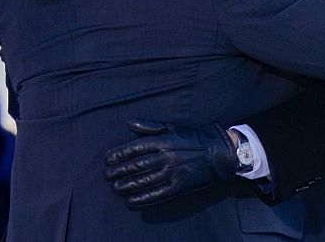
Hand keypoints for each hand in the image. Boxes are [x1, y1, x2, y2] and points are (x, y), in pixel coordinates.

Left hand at [104, 119, 236, 207]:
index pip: (133, 149)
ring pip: (141, 182)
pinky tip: (130, 200)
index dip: (117, 155)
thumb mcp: (171, 127)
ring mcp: (170, 173)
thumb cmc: (191, 138)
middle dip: (118, 172)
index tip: (107, 160)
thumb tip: (129, 123)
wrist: (216, 152)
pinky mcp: (176, 187)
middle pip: (134, 167)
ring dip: (125, 186)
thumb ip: (149, 126)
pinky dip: (140, 199)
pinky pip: (154, 195)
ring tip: (116, 187)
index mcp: (162, 141)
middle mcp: (164, 157)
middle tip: (107, 176)